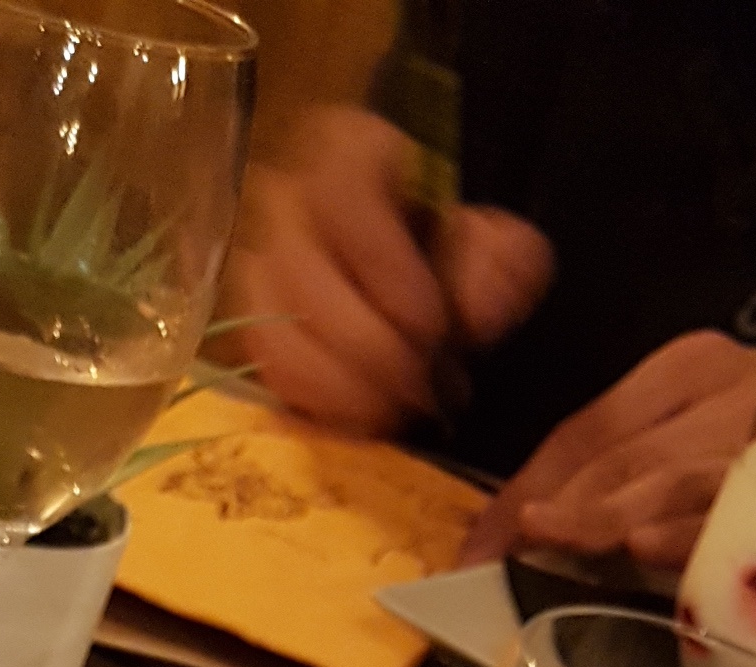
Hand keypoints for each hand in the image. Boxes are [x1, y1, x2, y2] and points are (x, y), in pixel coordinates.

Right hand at [223, 107, 553, 438]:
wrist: (413, 275)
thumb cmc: (450, 252)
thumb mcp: (493, 243)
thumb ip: (503, 266)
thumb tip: (480, 310)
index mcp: (345, 155)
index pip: (344, 201)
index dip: (386, 270)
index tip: (432, 327)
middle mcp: (284, 206)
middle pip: (303, 280)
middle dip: (369, 350)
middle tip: (422, 389)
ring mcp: (257, 272)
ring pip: (277, 338)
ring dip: (342, 392)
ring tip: (398, 412)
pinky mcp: (252, 335)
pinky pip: (270, 379)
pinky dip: (319, 411)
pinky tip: (365, 422)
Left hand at [460, 332, 755, 569]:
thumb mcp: (695, 439)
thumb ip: (628, 473)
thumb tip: (540, 526)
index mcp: (687, 368)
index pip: (584, 429)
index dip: (522, 487)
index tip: (475, 545)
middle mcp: (721, 384)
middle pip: (613, 452)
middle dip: (549, 511)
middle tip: (492, 562)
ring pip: (666, 474)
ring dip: (601, 516)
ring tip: (546, 540)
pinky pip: (732, 507)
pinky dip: (687, 530)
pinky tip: (644, 548)